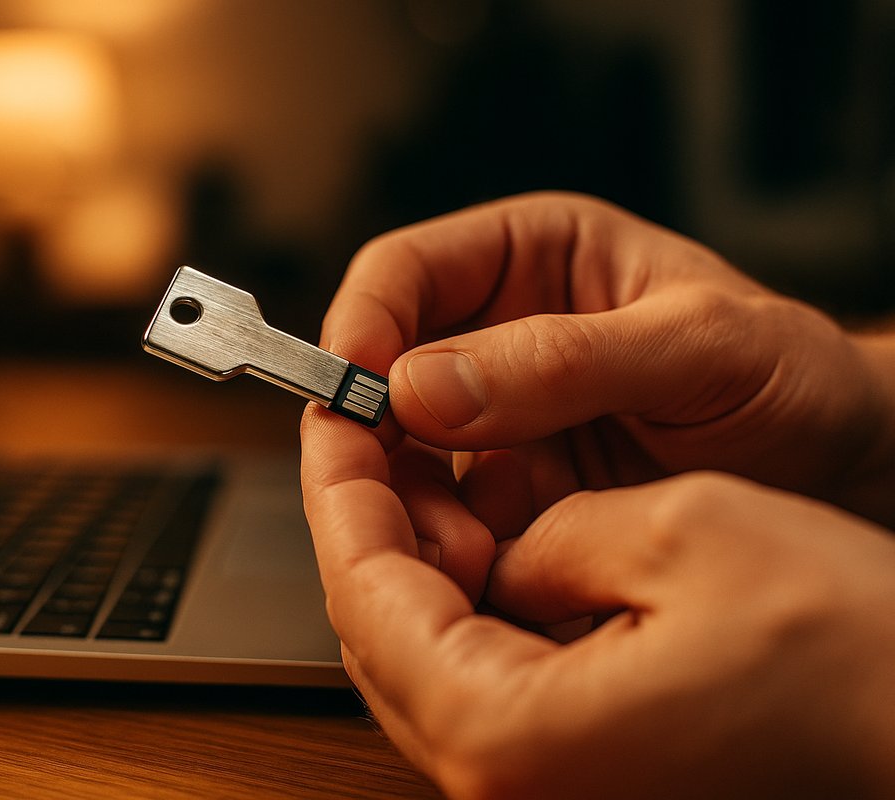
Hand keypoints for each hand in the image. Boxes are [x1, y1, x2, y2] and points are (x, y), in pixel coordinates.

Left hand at [301, 409, 894, 798]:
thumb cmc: (844, 652)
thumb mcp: (683, 534)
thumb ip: (549, 533)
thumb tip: (497, 538)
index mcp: (507, 730)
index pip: (363, 592)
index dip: (342, 486)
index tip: (335, 415)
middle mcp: (502, 780)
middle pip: (376, 629)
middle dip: (369, 517)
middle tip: (370, 431)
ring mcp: (534, 783)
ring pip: (420, 651)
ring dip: (414, 556)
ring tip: (428, 467)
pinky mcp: (571, 770)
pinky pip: (479, 676)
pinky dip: (464, 599)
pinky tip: (489, 536)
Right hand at [323, 192, 894, 528]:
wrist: (851, 479)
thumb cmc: (797, 381)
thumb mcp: (699, 348)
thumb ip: (562, 359)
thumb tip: (419, 385)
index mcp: (534, 259)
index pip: (403, 274)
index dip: (362, 325)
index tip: (351, 391)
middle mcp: (502, 337)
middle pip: (383, 373)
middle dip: (375, 437)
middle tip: (380, 491)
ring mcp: (504, 423)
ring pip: (403, 457)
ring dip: (408, 503)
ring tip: (457, 549)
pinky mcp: (518, 496)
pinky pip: (447, 518)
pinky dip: (447, 547)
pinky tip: (483, 572)